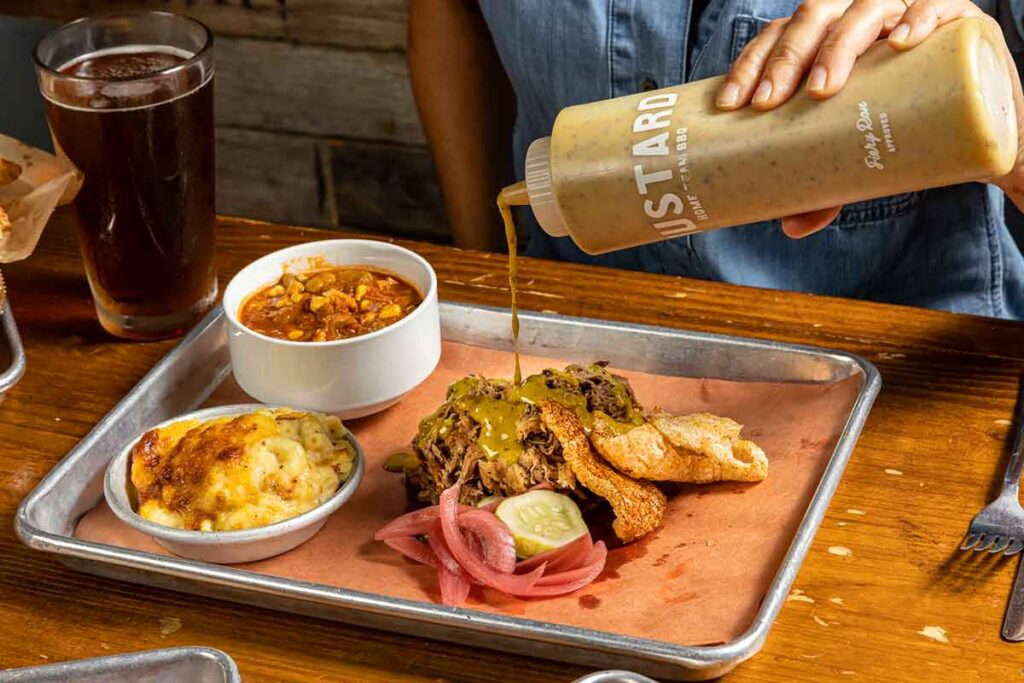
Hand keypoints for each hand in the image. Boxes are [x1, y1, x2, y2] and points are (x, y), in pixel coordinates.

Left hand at [714, 0, 1023, 237]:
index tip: (733, 105)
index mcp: (825, 40)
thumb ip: (826, 189)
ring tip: (822, 86)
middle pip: (813, 18)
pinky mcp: (956, 18)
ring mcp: (905, 12)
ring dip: (838, 44)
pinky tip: (900, 41)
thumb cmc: (899, 129)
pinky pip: (938, 2)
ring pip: (865, 8)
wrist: (976, 126)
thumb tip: (790, 227)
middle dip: (786, 59)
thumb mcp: (858, 159)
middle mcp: (859, 18)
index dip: (752, 62)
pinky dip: (919, 16)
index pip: (778, 36)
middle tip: (770, 103)